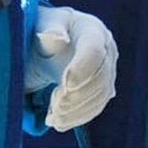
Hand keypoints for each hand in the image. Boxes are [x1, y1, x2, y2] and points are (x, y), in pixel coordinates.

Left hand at [25, 5, 118, 131]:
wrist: (48, 45)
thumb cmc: (42, 30)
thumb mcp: (41, 25)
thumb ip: (48, 28)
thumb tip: (55, 36)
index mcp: (91, 29)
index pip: (94, 50)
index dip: (82, 69)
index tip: (65, 85)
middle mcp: (106, 50)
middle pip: (101, 77)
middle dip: (78, 96)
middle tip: (55, 107)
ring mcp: (107, 71)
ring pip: (100, 96)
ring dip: (77, 111)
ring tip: (54, 119)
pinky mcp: (101, 90)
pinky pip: (95, 107)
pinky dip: (77, 118)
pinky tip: (59, 122)